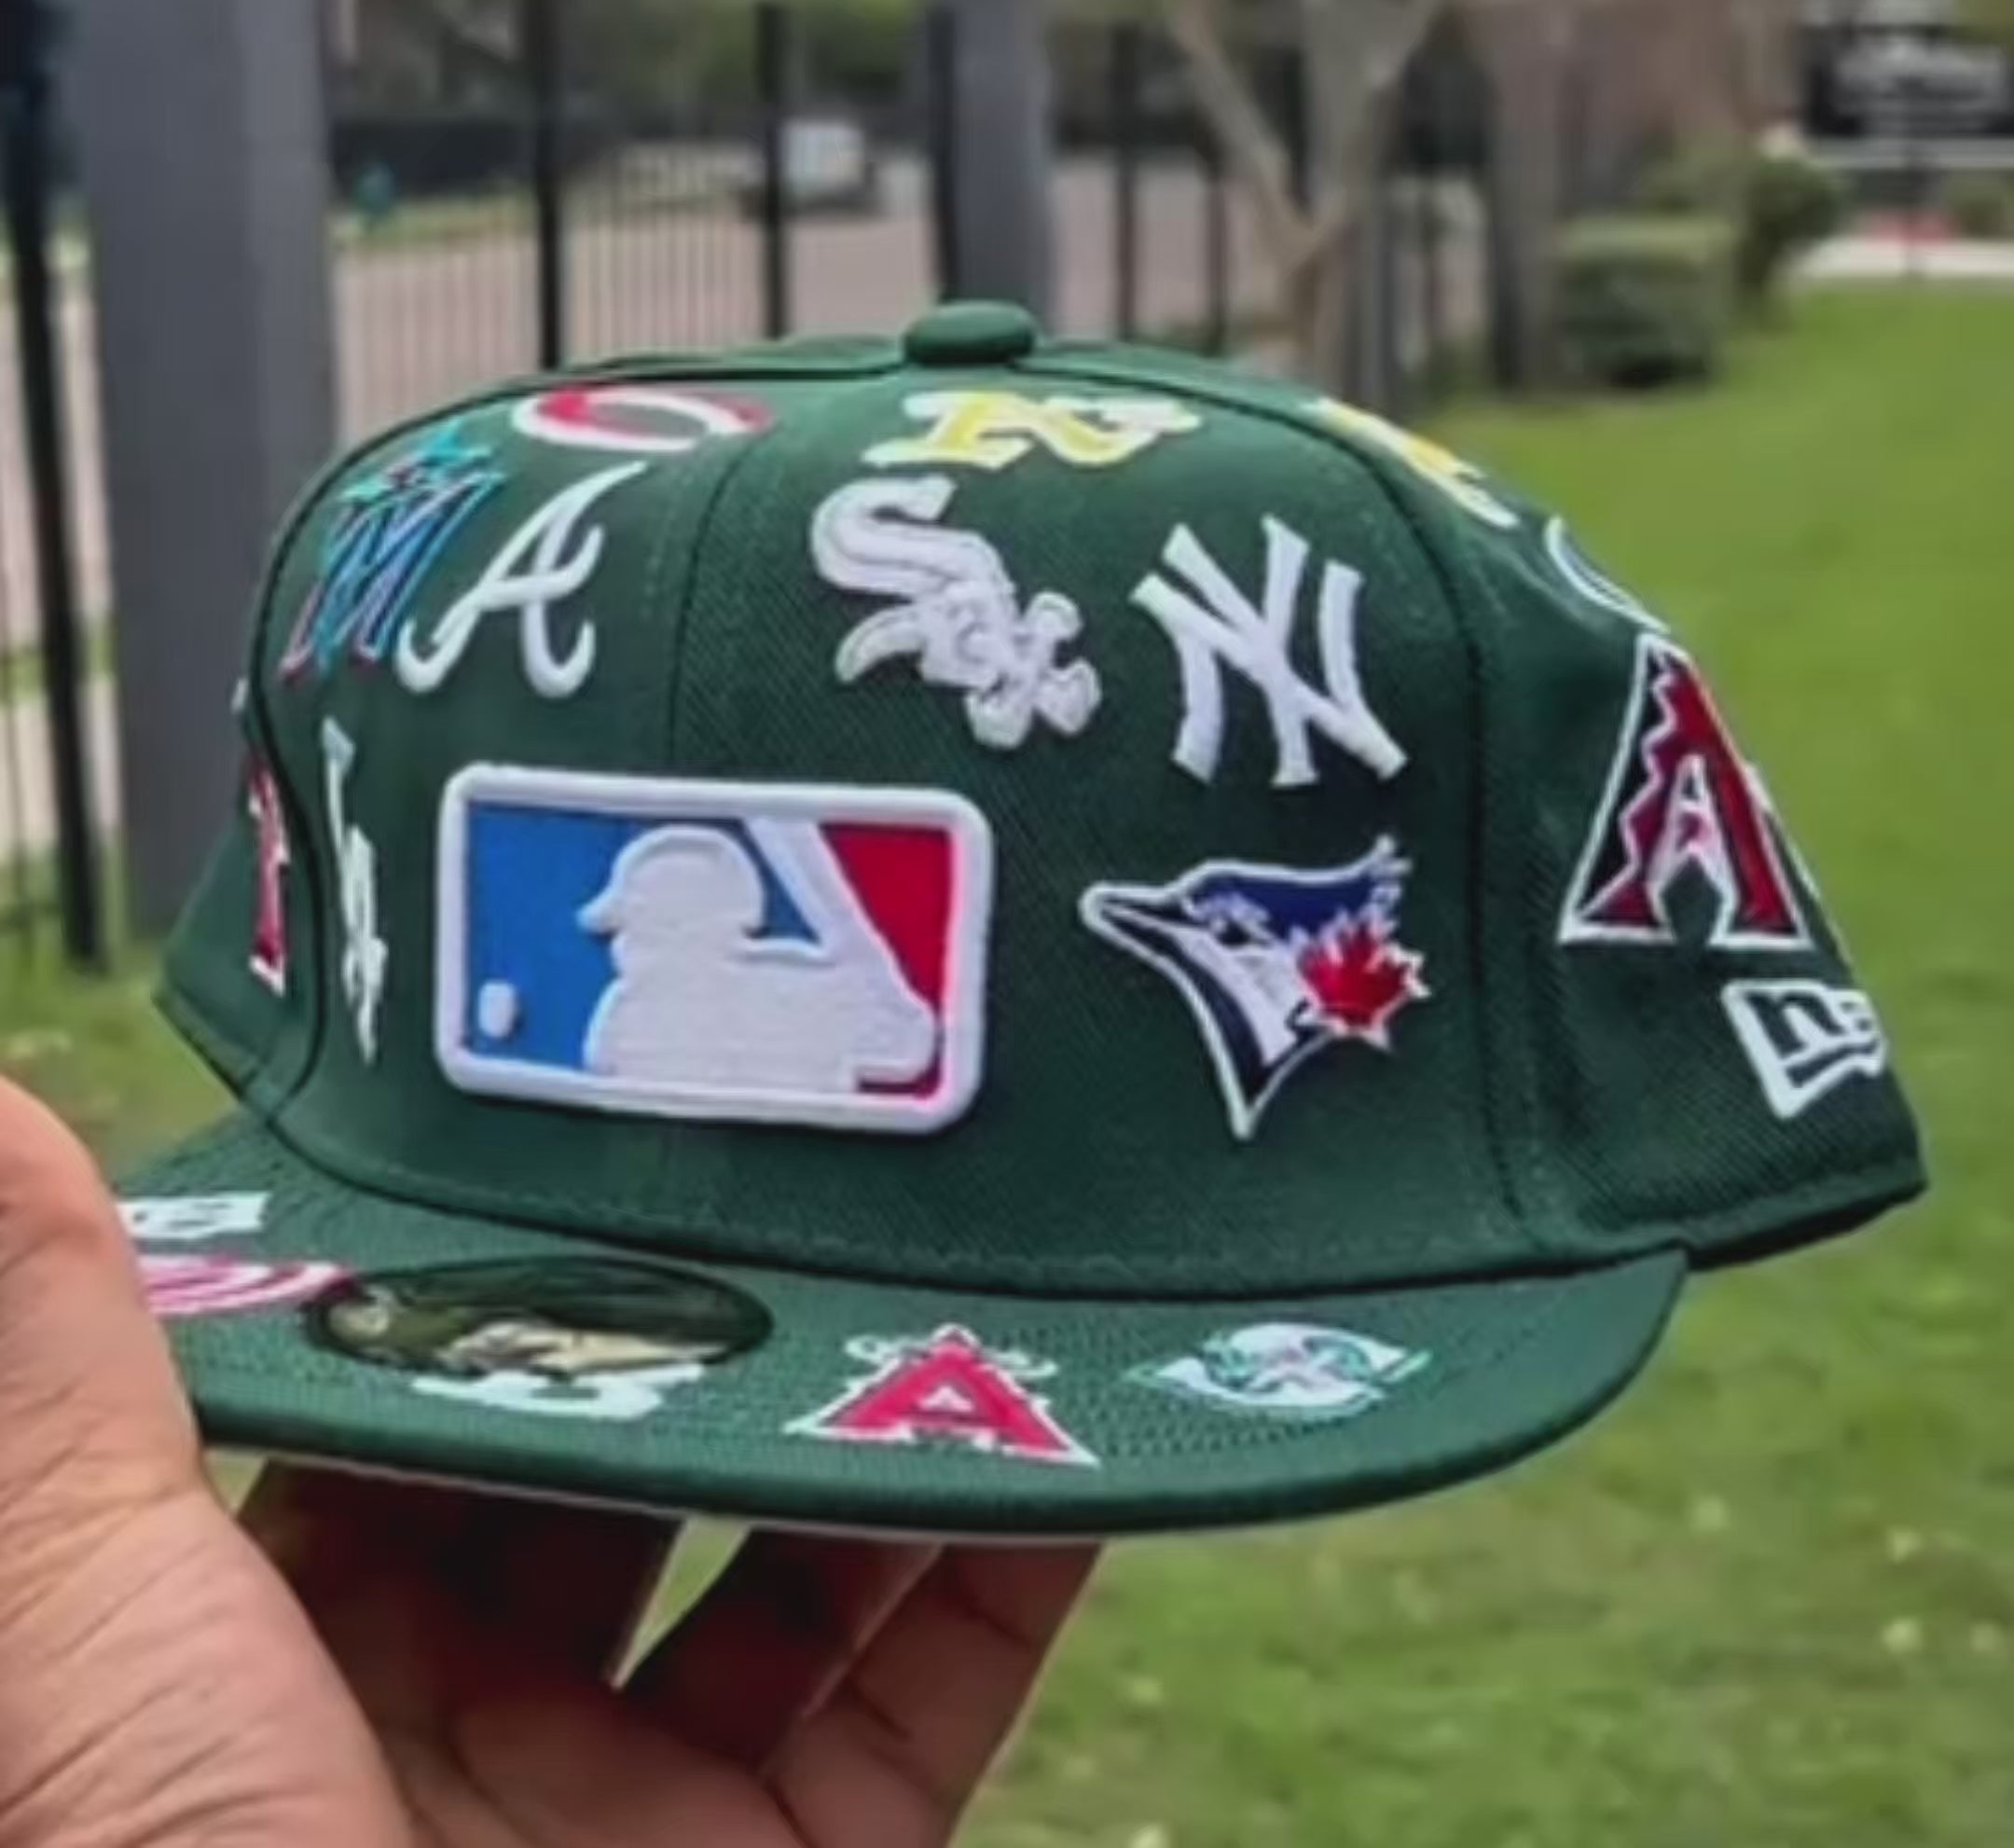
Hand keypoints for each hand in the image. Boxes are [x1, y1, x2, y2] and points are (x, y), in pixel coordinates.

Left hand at [0, 1077, 1097, 1847]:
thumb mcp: (101, 1645)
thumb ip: (66, 1386)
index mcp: (271, 1669)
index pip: (400, 1410)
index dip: (487, 1268)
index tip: (588, 1116)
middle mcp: (458, 1733)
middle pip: (610, 1479)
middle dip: (702, 1332)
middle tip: (806, 1149)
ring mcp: (641, 1819)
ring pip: (781, 1576)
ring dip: (871, 1431)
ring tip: (953, 1259)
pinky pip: (926, 1707)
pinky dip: (1005, 1579)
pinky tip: (1075, 1442)